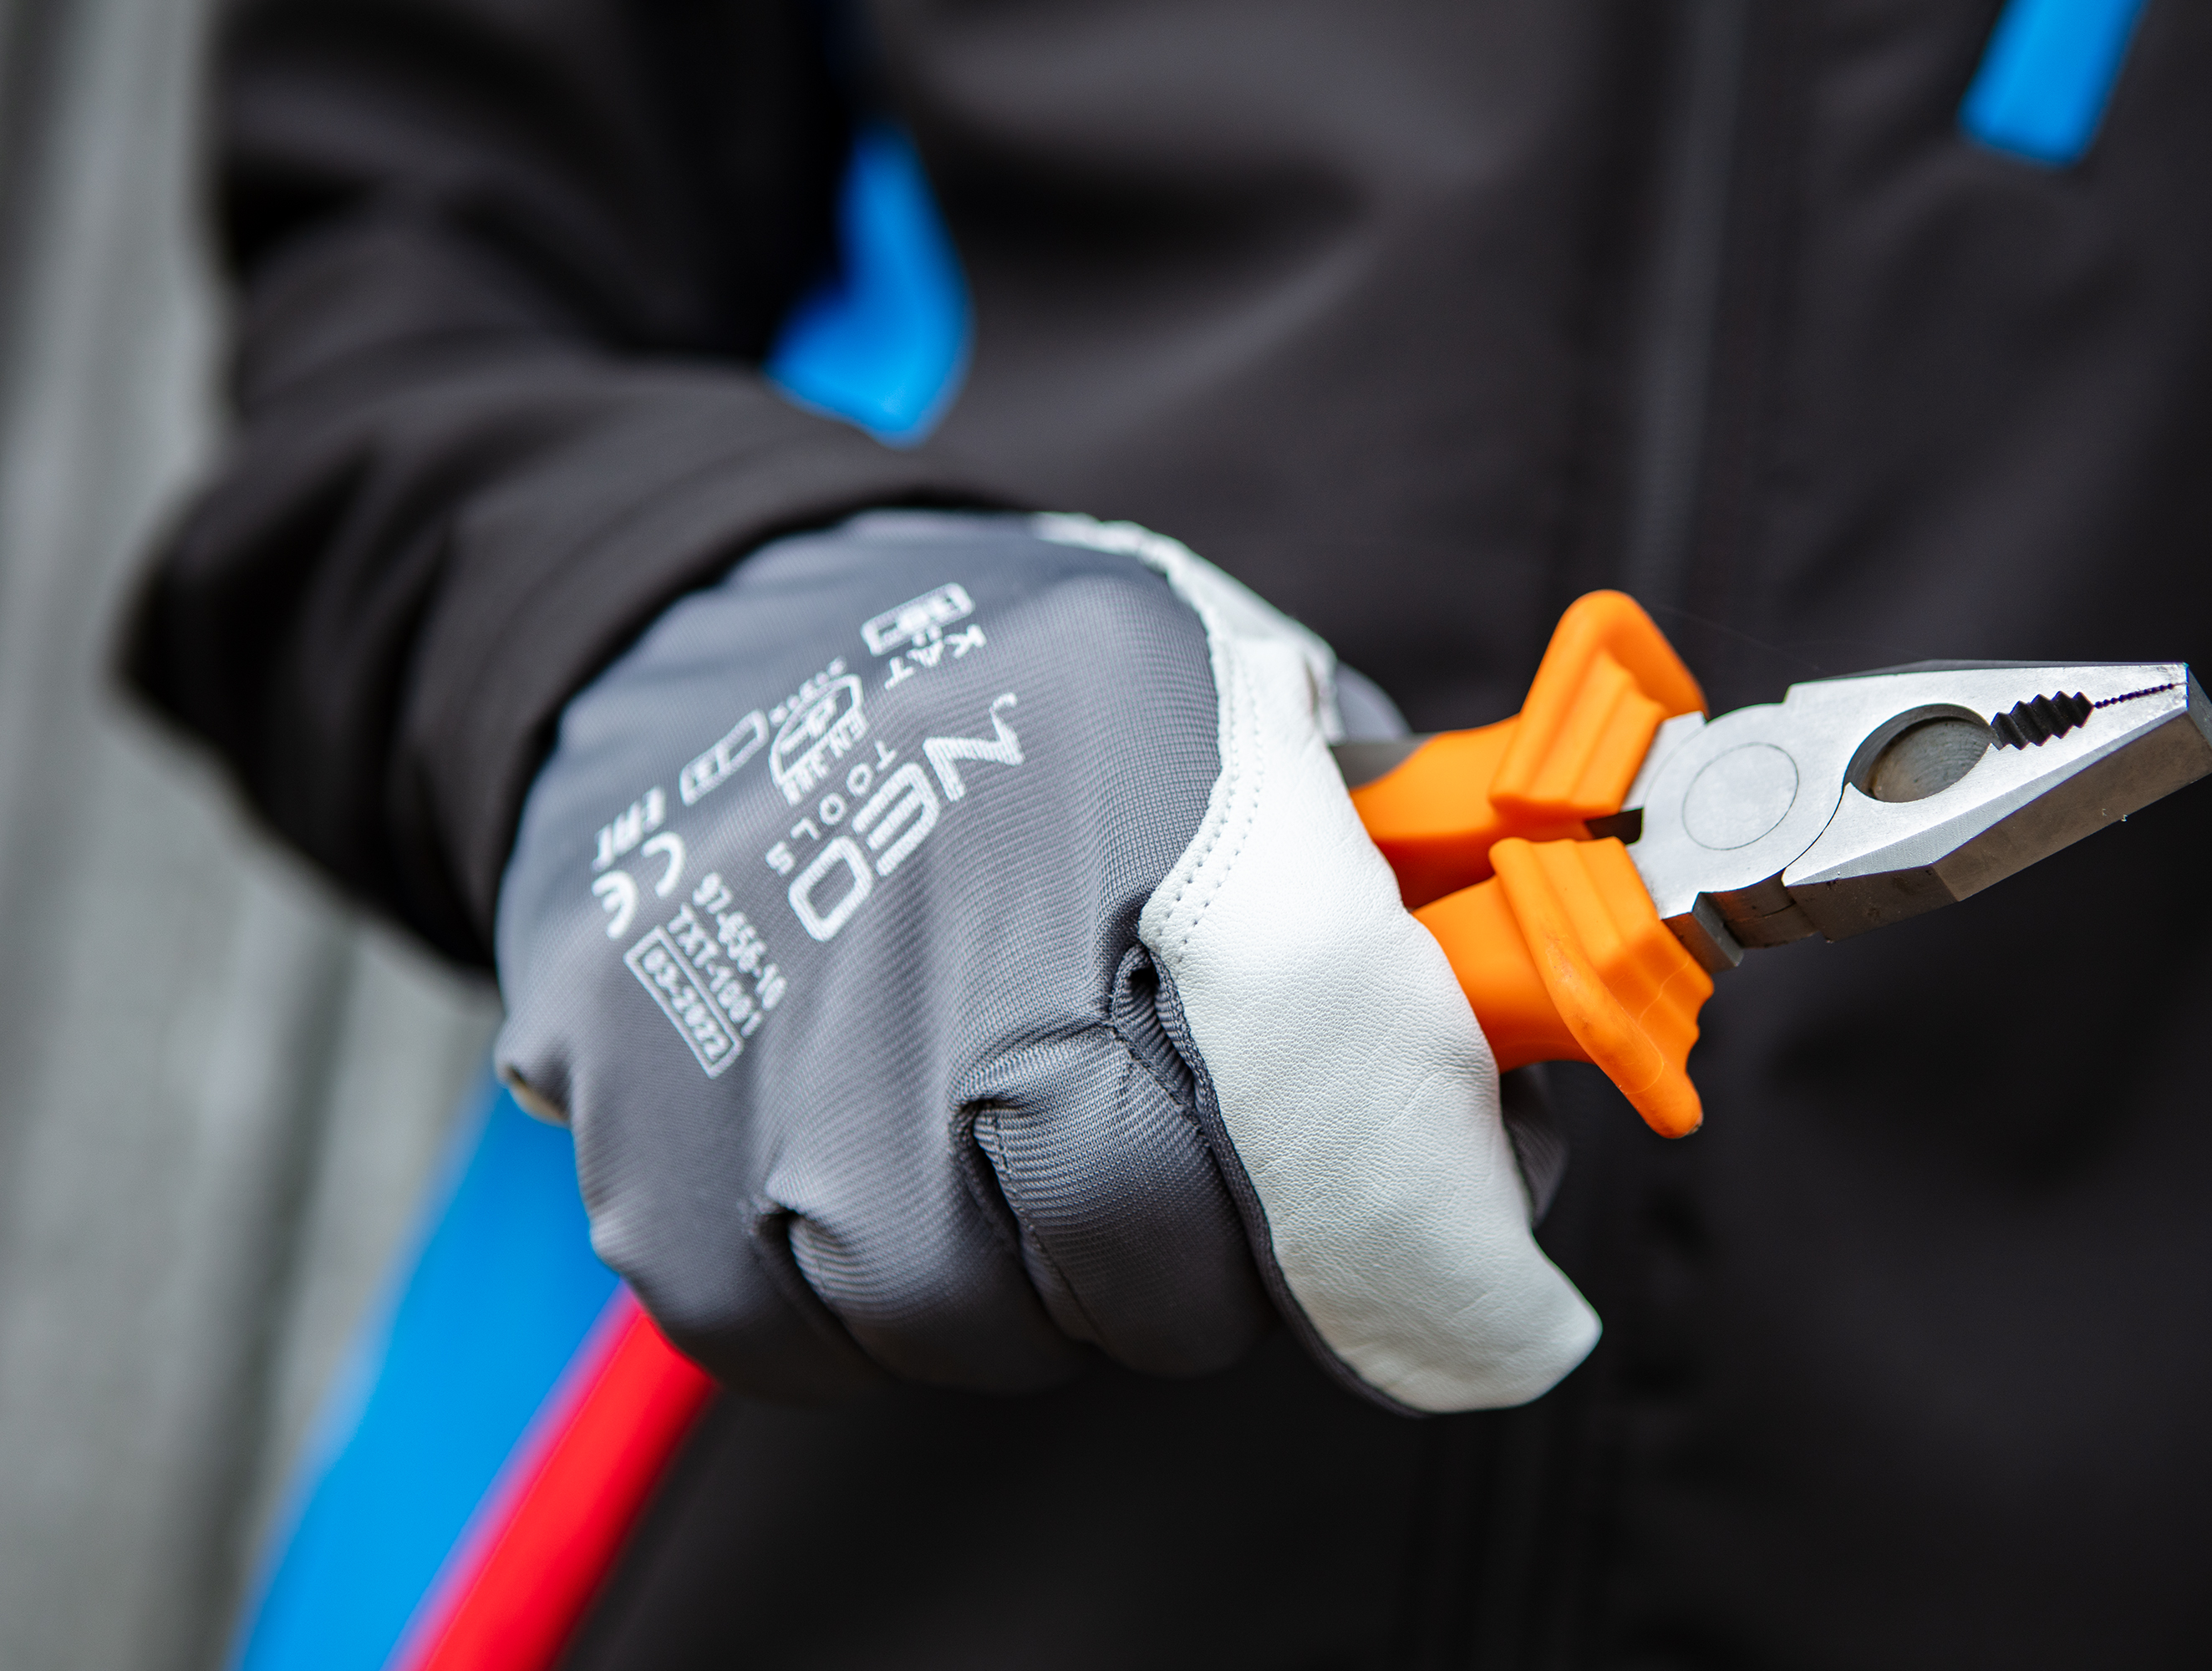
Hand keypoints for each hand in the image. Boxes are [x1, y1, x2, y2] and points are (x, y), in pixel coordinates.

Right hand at [493, 510, 1596, 1410]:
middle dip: (1198, 1272)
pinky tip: (866, 1184)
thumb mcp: (1220, 681)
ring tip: (995, 1163)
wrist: (695, 627)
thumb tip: (1499, 1094)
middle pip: (1144, 1248)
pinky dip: (849, 1308)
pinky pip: (788, 1335)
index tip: (1484, 1302)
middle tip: (1178, 1198)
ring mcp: (782, 1042)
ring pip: (961, 1321)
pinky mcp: (640, 1131)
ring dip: (1016, 1289)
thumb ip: (1372, 862)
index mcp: (1149, 782)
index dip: (1419, 1218)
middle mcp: (963, 922)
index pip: (1325, 1052)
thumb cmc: (1010, 690)